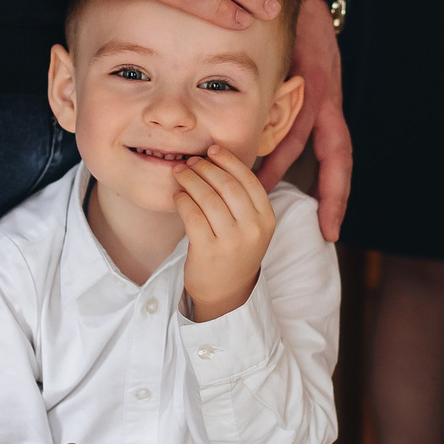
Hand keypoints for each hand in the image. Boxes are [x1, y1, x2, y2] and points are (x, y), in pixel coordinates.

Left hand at [176, 145, 276, 321]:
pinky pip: (192, 216)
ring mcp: (231, 242)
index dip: (228, 161)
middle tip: (190, 161)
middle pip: (227, 186)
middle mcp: (252, 229)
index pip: (248, 180)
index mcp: (266, 219)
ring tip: (180, 173)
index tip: (212, 150)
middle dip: (205, 168)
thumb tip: (215, 160)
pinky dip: (182, 200)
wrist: (225, 293)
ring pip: (208, 198)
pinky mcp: (208, 251)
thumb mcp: (251, 227)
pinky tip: (177, 196)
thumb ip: (242, 200)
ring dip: (190, 180)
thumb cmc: (234, 252)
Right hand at [259, 0, 348, 241]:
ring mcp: (318, 92)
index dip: (337, 194)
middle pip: (338, 158)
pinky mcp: (301, 76)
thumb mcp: (297, 84)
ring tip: (259, 191)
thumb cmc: (296, 44)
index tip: (331, 228)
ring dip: (281, 167)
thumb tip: (255, 150)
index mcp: (329, 114)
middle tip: (327, 231)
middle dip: (333, 195)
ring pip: (303, 138)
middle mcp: (329, 108)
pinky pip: (287, 111)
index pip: (339, 161)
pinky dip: (270, 132)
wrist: (302, 4)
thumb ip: (282, 115)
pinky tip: (252, 146)